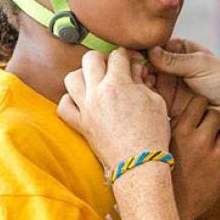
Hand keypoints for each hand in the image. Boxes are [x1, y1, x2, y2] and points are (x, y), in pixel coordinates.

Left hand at [60, 50, 170, 167]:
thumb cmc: (152, 134)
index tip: (131, 60)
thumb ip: (142, 82)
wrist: (139, 164)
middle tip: (113, 66)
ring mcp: (85, 109)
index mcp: (118, 84)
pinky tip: (81, 101)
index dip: (126, 54)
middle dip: (103, 58)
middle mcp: (97, 93)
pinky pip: (63, 106)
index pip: (117, 55)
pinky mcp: (80, 125)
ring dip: (82, 74)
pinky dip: (69, 100)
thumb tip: (135, 70)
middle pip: (90, 59)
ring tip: (94, 81)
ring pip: (71, 78)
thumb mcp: (156, 102)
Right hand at [146, 41, 219, 123]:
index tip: (140, 51)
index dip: (148, 47)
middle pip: (150, 61)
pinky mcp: (167, 101)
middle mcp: (174, 65)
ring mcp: (169, 83)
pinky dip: (146, 91)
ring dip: (142, 77)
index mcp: (184, 49)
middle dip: (142, 63)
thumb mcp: (200, 65)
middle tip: (139, 66)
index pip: (160, 44)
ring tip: (144, 77)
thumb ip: (175, 60)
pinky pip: (151, 94)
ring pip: (147, 77)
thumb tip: (151, 51)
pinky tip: (146, 89)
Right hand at [170, 96, 219, 219]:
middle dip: (209, 122)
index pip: (200, 102)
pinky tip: (212, 166)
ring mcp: (215, 156)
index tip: (197, 113)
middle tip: (202, 133)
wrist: (170, 207)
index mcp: (181, 131)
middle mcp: (200, 140)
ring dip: (216, 143)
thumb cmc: (161, 174)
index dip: (199, 107)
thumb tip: (180, 105)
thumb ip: (172, 124)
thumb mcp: (160, 144)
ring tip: (203, 155)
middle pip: (215, 115)